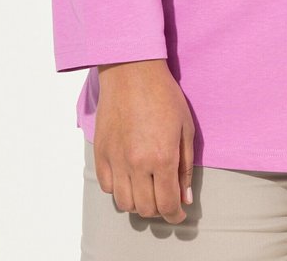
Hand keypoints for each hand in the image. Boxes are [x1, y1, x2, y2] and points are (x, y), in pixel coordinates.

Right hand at [92, 58, 195, 223]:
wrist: (132, 71)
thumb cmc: (164, 95)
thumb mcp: (185, 128)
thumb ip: (186, 167)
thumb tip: (185, 198)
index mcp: (163, 157)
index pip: (167, 204)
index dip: (174, 214)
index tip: (178, 212)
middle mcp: (137, 164)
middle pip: (145, 208)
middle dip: (158, 209)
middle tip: (165, 198)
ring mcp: (116, 160)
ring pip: (124, 203)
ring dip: (138, 202)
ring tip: (147, 189)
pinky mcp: (100, 153)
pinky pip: (107, 187)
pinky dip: (119, 189)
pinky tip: (129, 177)